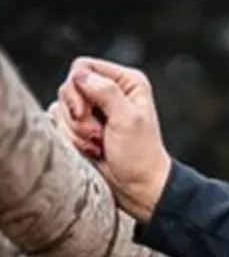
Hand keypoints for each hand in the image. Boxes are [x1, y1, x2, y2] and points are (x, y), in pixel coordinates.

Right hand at [49, 57, 172, 222]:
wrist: (139, 189)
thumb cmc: (140, 157)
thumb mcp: (128, 120)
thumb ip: (106, 92)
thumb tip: (79, 75)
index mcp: (126, 83)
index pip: (83, 67)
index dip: (77, 88)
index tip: (83, 112)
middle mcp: (108, 91)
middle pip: (68, 88)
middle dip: (77, 115)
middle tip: (96, 136)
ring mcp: (94, 110)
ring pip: (62, 109)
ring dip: (76, 132)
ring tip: (97, 147)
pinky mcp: (83, 128)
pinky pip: (60, 125)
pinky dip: (71, 140)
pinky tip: (90, 151)